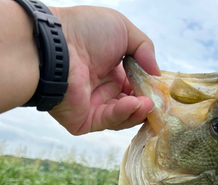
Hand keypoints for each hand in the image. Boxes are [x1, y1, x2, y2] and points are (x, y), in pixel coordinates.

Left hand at [48, 6, 159, 134]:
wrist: (56, 47)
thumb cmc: (85, 31)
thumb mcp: (123, 29)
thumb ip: (145, 49)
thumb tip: (157, 74)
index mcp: (110, 70)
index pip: (136, 86)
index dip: (149, 89)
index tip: (162, 91)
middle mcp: (102, 90)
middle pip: (132, 105)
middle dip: (146, 104)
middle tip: (158, 102)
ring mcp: (93, 107)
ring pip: (123, 117)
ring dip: (138, 110)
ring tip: (148, 103)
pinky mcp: (84, 122)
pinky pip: (108, 121)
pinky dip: (123, 114)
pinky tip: (135, 104)